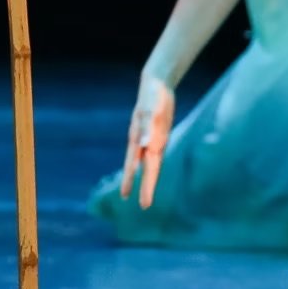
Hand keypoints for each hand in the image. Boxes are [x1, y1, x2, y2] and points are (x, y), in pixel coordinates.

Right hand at [120, 73, 175, 208]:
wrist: (155, 82)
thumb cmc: (153, 94)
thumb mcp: (152, 109)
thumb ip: (147, 127)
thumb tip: (144, 146)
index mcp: (140, 138)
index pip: (139, 165)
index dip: (135, 182)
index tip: (128, 198)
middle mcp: (144, 141)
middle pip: (145, 168)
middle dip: (144, 187)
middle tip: (144, 206)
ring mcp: (151, 137)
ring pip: (149, 163)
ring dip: (148, 178)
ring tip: (145, 194)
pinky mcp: (159, 133)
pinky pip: (156, 153)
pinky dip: (154, 164)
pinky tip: (154, 169)